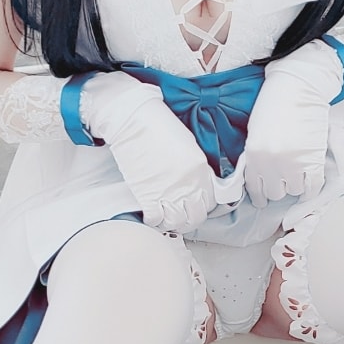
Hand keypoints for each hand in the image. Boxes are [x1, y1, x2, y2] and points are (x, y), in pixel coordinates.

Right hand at [81, 72, 216, 231]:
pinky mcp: (148, 196)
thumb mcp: (189, 145)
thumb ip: (197, 168)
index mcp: (200, 170)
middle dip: (190, 219)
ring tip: (167, 218)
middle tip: (182, 215)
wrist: (133, 120)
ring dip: (172, 223)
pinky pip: (155, 220)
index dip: (203, 206)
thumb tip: (198, 183)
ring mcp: (168, 192)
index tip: (195, 205)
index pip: (211, 202)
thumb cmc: (158, 125)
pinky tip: (151, 216)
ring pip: (177, 222)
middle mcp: (188, 184)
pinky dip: (154, 222)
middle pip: (196, 217)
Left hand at [238, 39, 343, 208]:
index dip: (261, 195)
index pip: (255, 189)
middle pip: (274, 194)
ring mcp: (293, 164)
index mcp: (254, 155)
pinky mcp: (313, 160)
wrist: (298, 86)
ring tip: (297, 173)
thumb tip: (260, 178)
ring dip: (295, 185)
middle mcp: (271, 163)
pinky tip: (309, 182)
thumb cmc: (274, 103)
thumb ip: (255, 157)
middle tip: (283, 179)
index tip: (264, 197)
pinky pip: (312, 187)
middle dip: (278, 187)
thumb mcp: (254, 133)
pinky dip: (311, 188)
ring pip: (293, 191)